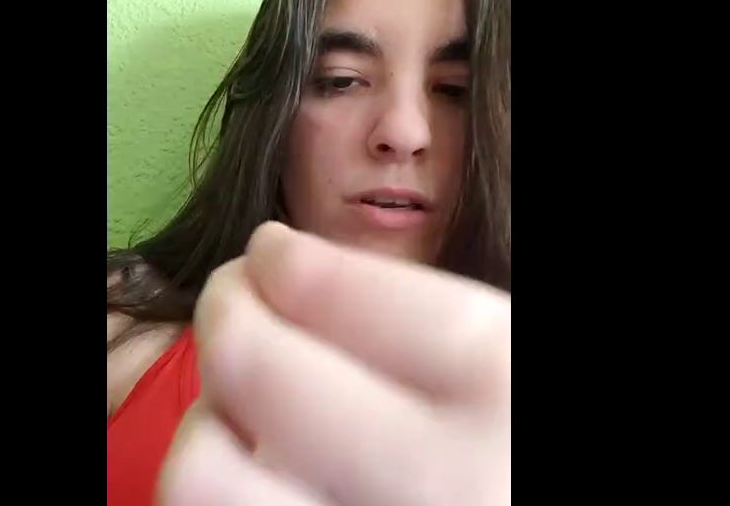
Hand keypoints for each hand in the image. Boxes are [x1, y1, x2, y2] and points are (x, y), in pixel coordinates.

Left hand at [159, 222, 510, 505]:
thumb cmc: (523, 442)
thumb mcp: (516, 364)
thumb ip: (441, 335)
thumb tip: (297, 284)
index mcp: (505, 385)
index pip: (352, 300)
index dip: (291, 263)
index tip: (270, 248)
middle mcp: (438, 479)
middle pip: (261, 371)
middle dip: (229, 311)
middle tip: (233, 296)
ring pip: (206, 476)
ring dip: (213, 417)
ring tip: (244, 399)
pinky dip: (230, 490)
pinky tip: (261, 471)